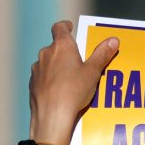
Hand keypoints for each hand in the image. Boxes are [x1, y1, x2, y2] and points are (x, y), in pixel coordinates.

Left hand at [29, 21, 118, 144]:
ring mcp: (37, 70)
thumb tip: (113, 40)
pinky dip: (50, 81)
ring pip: (48, 63)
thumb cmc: (73, 92)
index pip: (60, 27)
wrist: (52, 117)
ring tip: (70, 80)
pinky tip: (59, 92)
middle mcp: (46, 54)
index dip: (65, 26)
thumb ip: (102, 54)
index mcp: (61, 46)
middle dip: (65, 52)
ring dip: (57, 67)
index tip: (70, 28)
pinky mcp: (32, 84)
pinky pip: (42, 78)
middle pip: (55, 47)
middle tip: (78, 61)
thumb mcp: (93, 72)